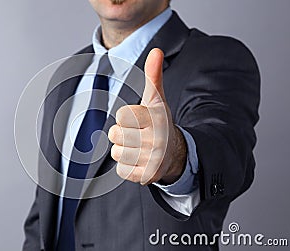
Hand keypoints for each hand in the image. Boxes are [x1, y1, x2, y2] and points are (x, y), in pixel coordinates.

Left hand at [108, 48, 186, 184]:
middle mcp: (156, 139)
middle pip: (115, 134)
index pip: (121, 115)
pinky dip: (126, 167)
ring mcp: (151, 160)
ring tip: (139, 149)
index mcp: (156, 118)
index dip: (126, 117)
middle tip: (138, 135)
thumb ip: (153, 76)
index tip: (138, 120)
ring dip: (123, 151)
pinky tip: (139, 162)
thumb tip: (156, 50)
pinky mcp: (146, 176)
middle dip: (122, 134)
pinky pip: (120, 170)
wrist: (175, 154)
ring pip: (116, 153)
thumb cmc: (159, 123)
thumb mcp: (157, 100)